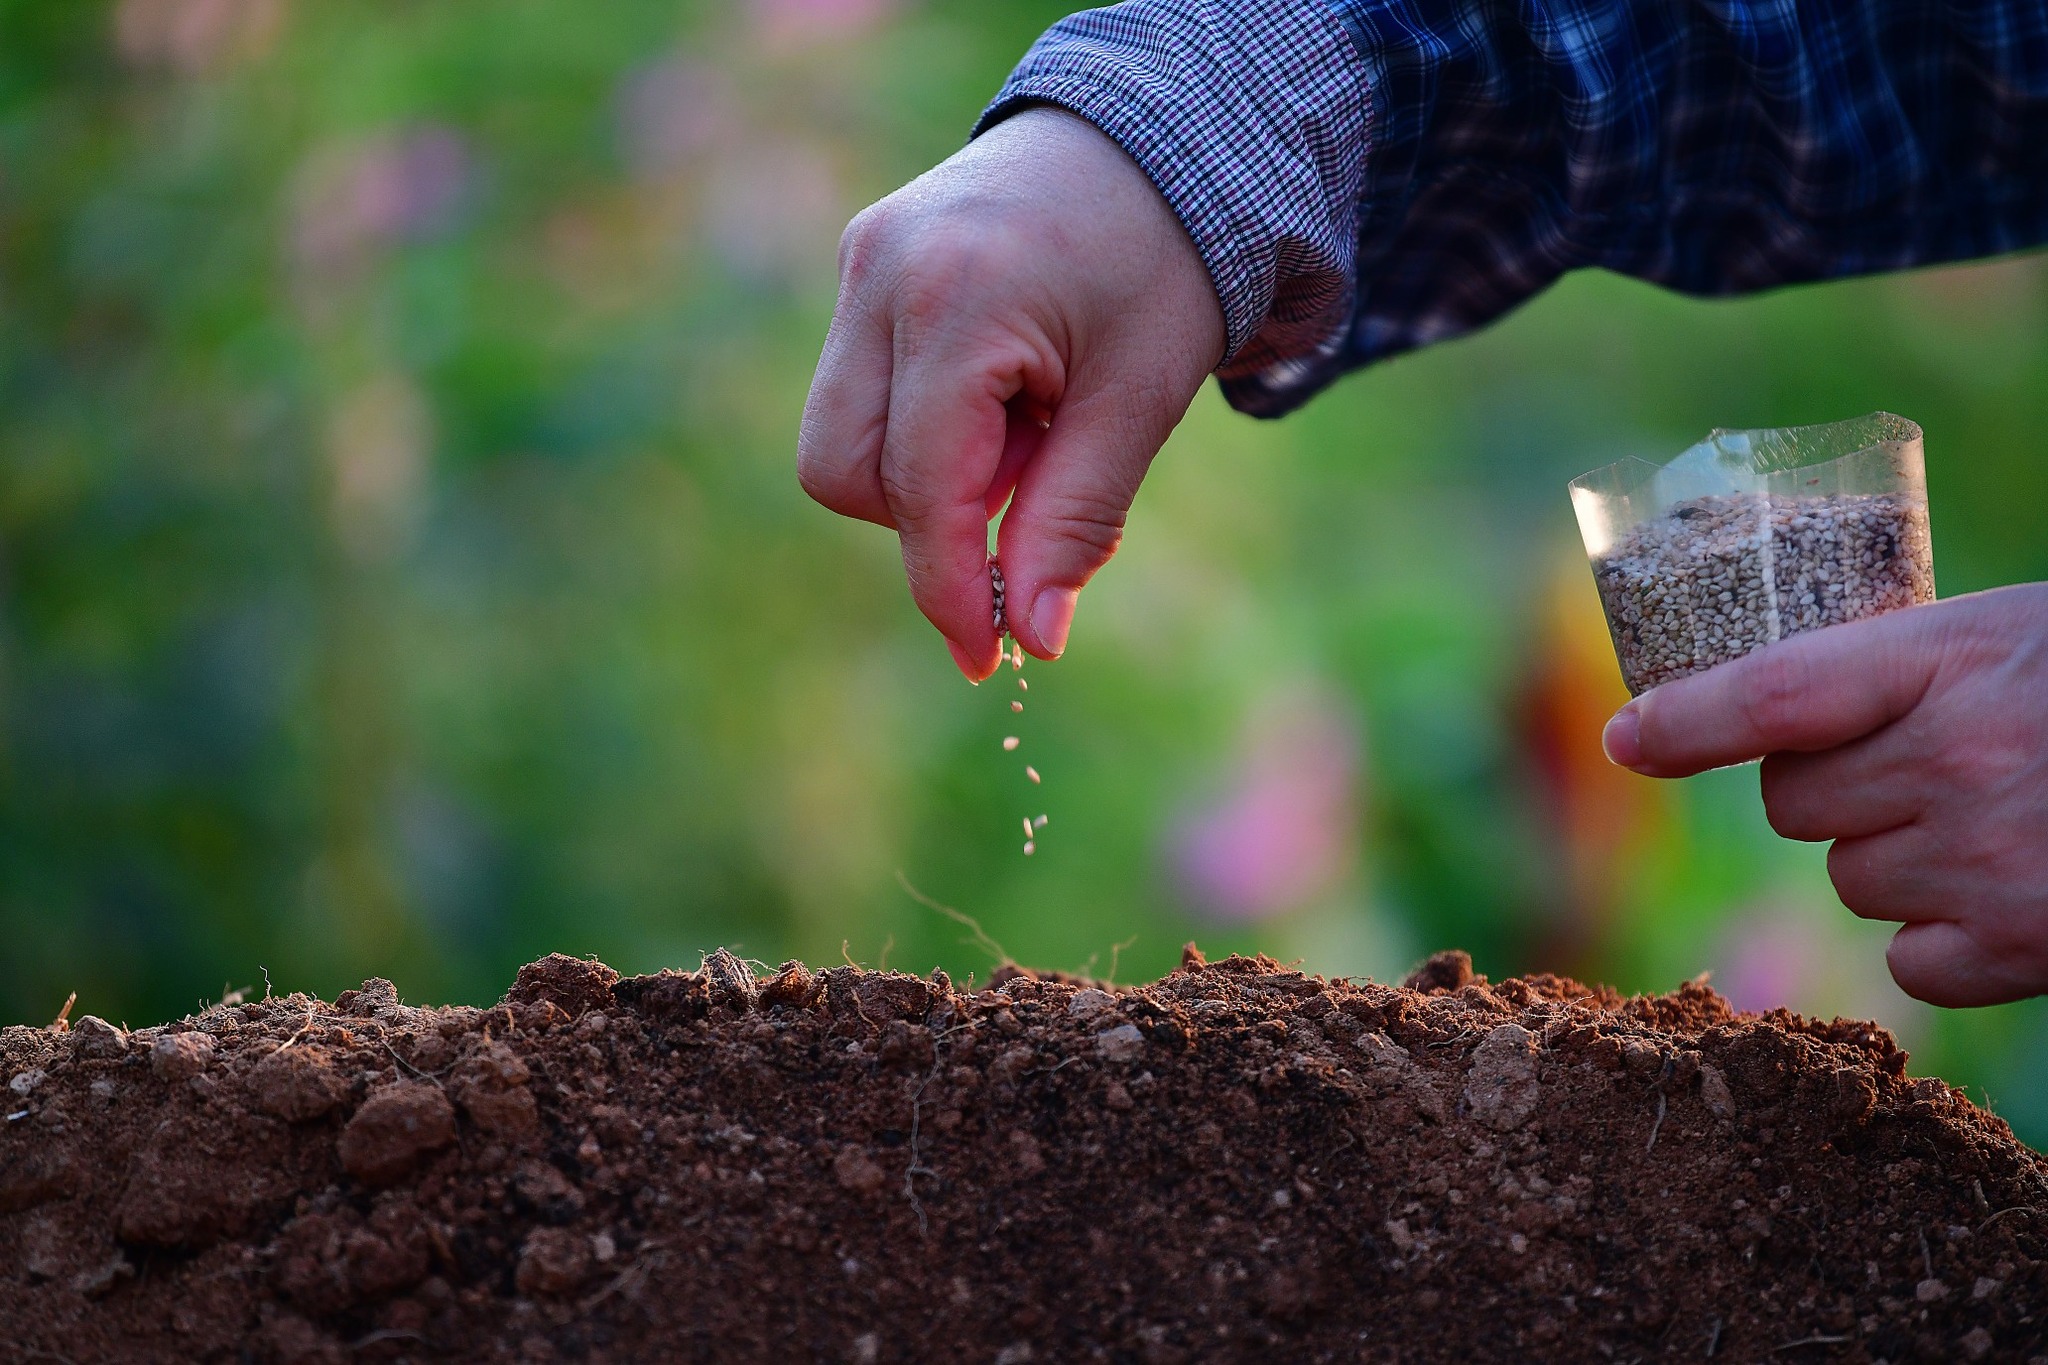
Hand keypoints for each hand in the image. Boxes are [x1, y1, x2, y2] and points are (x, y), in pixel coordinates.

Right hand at [798, 107, 1224, 678]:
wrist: (1161, 134)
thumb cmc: (1167, 263)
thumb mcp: (1140, 400)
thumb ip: (1075, 520)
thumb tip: (1030, 639)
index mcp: (958, 301)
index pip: (919, 491)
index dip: (948, 591)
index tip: (986, 662)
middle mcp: (883, 272)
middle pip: (843, 472)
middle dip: (928, 517)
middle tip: (1033, 476)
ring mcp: (862, 259)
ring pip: (839, 436)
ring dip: (926, 470)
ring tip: (1025, 421)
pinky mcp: (863, 259)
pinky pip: (860, 387)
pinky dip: (925, 422)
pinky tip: (1002, 387)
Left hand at [1601, 583, 2047, 1005]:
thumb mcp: (2011, 637)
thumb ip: (1901, 671)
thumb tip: (1764, 719)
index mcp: (1955, 659)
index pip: (1773, 693)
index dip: (1685, 720)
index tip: (1629, 739)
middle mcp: (1958, 763)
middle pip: (1796, 804)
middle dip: (1835, 788)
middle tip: (1922, 761)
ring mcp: (1989, 864)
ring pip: (1851, 879)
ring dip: (1895, 857)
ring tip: (1995, 817)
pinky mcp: (2026, 949)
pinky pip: (1910, 962)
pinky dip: (1945, 939)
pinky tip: (2013, 892)